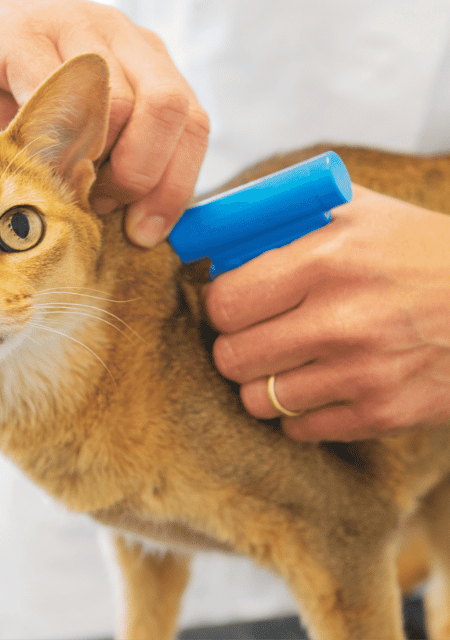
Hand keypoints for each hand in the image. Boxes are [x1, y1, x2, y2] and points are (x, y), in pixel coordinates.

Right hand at [0, 0, 208, 246]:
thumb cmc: (17, 76)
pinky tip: (31, 156)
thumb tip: (126, 223)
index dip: (175, 188)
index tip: (145, 232)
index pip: (192, 125)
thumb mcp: (73, 120)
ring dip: (93, 164)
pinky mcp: (22, 34)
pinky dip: (47, 139)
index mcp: (146, 61)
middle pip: (169, 110)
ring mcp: (75, 29)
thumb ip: (104, 161)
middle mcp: (122, 38)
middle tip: (101, 204)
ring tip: (62, 180)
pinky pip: (52, 92)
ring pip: (118, 105)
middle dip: (141, 176)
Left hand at [205, 184, 449, 440]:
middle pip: (232, 357)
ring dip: (262, 382)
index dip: (220, 305)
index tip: (233, 304)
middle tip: (252, 335)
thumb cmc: (421, 250)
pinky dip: (297, 412)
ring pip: (258, 400)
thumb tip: (220, 234)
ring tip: (284, 363)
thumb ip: (287, 217)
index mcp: (326, 261)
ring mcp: (363, 374)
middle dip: (233, 346)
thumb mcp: (359, 211)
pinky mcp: (384, 414)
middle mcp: (341, 321)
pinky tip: (317, 386)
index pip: (225, 303)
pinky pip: (299, 429)